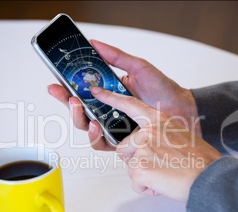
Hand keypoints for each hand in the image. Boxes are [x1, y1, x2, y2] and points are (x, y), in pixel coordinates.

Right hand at [48, 40, 201, 150]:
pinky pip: (101, 143)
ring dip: (78, 118)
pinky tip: (95, 126)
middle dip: (67, 103)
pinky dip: (94, 136)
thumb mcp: (138, 67)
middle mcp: (108, 110)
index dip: (66, 88)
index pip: (81, 90)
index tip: (56, 83)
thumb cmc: (162, 89)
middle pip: (79, 110)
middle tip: (67, 96)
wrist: (182, 109)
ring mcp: (113, 126)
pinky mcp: (121, 141)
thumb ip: (116, 56)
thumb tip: (94, 43)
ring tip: (80, 107)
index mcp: (108, 92)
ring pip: (86, 127)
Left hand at [90, 86, 220, 202]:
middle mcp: (148, 131)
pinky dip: (147, 188)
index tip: (96, 92)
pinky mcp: (140, 167)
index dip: (111, 98)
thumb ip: (160, 134)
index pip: (130, 105)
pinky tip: (164, 183)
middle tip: (161, 165)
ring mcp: (142, 148)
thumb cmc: (200, 160)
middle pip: (124, 148)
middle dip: (137, 160)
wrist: (209, 177)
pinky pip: (136, 183)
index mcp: (158, 120)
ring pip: (130, 167)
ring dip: (144, 175)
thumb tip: (150, 145)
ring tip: (165, 174)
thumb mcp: (180, 134)